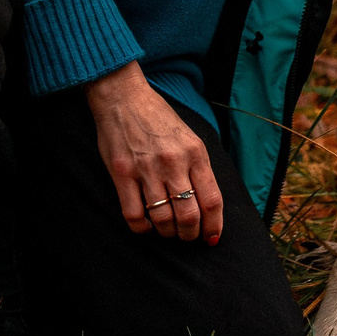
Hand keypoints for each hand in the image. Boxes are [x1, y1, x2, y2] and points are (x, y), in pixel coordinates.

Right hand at [86, 61, 222, 244]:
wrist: (124, 98)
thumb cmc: (159, 119)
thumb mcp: (189, 137)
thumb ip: (198, 167)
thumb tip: (207, 204)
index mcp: (195, 153)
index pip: (212, 200)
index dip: (214, 226)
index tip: (211, 238)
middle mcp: (174, 162)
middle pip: (189, 215)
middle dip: (190, 234)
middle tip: (187, 235)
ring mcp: (147, 169)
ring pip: (163, 219)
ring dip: (167, 232)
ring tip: (167, 230)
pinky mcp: (122, 174)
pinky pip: (134, 215)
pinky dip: (142, 228)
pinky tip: (146, 225)